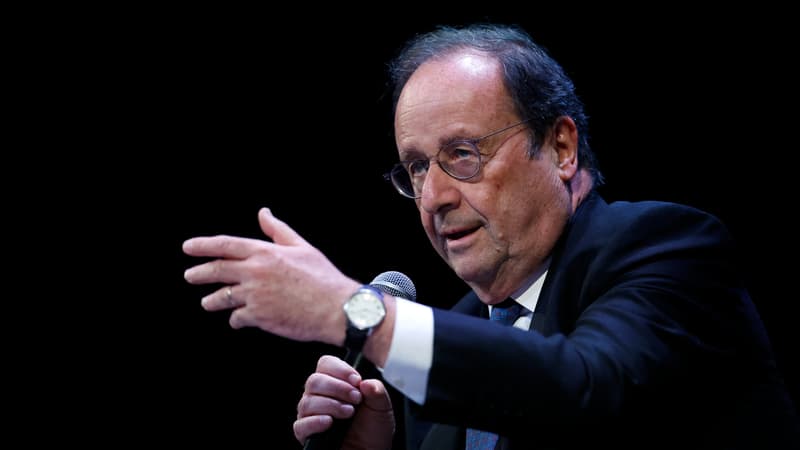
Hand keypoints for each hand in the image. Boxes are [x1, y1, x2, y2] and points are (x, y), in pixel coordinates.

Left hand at [183, 208, 360, 344]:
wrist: (336, 308)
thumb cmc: (323, 277)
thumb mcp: (301, 247)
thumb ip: (278, 230)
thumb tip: (263, 213)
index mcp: (264, 252)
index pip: (224, 245)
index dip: (203, 246)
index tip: (188, 248)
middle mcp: (255, 272)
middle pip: (216, 271)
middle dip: (199, 274)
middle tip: (190, 276)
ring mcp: (255, 296)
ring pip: (222, 297)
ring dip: (212, 300)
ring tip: (207, 302)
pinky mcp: (258, 317)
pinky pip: (237, 318)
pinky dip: (235, 319)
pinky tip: (237, 320)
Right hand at [295, 355, 393, 449]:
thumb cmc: (373, 430)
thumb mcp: (382, 407)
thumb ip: (377, 391)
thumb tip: (366, 383)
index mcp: (335, 384)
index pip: (325, 364)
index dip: (340, 369)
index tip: (356, 380)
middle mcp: (320, 397)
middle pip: (314, 381)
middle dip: (337, 388)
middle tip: (356, 399)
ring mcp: (311, 415)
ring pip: (307, 401)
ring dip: (331, 405)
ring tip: (348, 413)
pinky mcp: (307, 434)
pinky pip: (300, 425)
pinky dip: (315, 421)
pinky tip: (329, 422)